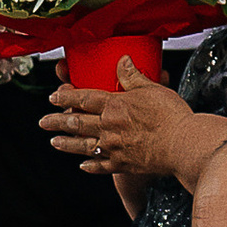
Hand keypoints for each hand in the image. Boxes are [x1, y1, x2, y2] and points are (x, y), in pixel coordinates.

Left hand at [40, 59, 225, 190]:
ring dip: (66, 144)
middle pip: (76, 123)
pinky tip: (82, 165)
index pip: (83, 98)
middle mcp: (108, 127)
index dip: (66, 97)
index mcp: (114, 105)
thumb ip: (133, 76)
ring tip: (54, 142)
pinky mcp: (123, 164)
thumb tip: (122, 59)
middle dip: (57, 122)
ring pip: (83, 146)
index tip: (52, 97)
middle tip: (43, 122)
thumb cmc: (171, 115)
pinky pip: (101, 166)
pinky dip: (90, 165)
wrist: (183, 144)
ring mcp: (114, 148)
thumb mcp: (152, 89)